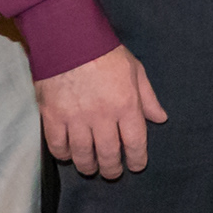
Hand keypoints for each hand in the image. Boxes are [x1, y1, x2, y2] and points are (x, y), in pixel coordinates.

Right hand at [37, 47, 166, 179]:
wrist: (68, 39)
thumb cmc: (106, 53)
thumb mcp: (135, 71)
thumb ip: (148, 98)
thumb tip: (160, 119)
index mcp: (126, 105)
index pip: (135, 143)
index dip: (137, 159)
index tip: (136, 166)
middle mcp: (102, 117)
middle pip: (109, 154)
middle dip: (112, 169)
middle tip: (113, 173)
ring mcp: (75, 118)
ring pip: (83, 155)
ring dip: (88, 166)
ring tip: (92, 168)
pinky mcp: (52, 117)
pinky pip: (58, 146)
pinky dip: (64, 155)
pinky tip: (69, 155)